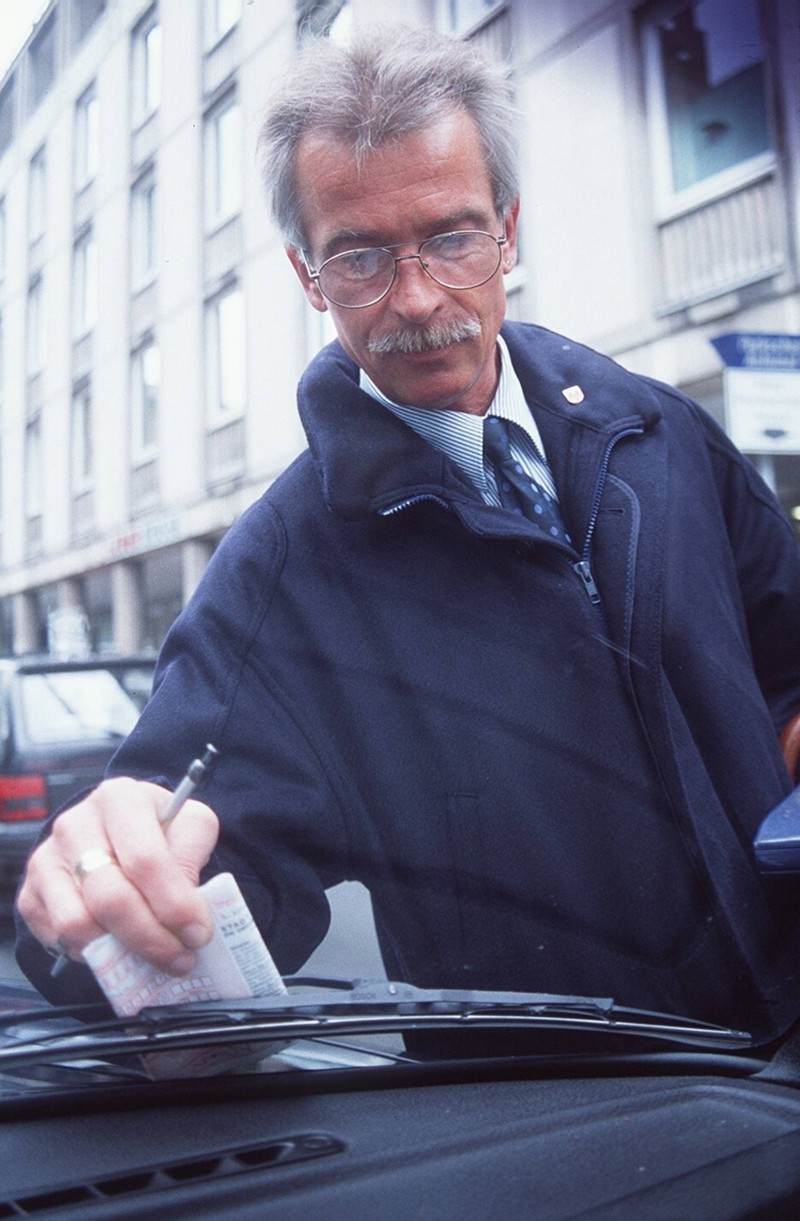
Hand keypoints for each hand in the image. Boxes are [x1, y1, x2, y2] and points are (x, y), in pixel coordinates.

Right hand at [17, 777, 219, 974]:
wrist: (115, 832)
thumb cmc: (158, 830)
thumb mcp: (190, 825)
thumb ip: (193, 855)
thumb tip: (186, 905)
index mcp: (118, 799)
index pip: (145, 859)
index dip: (174, 904)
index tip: (199, 933)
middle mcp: (74, 825)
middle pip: (110, 897)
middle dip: (151, 938)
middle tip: (181, 958)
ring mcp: (46, 860)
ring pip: (78, 923)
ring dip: (121, 952)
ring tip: (154, 957)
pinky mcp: (30, 895)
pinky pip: (59, 939)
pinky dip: (93, 953)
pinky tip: (120, 946)